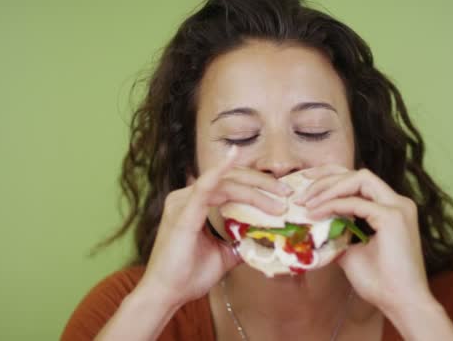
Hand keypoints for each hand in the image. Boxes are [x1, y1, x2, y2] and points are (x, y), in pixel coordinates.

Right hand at [137, 146, 291, 307]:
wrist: (165, 295)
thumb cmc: (188, 275)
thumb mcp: (224, 255)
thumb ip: (240, 242)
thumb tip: (264, 239)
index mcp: (195, 203)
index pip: (230, 184)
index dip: (258, 185)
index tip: (282, 196)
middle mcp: (187, 197)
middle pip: (231, 178)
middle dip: (262, 184)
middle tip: (286, 194)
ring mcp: (183, 203)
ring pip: (227, 184)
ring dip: (256, 191)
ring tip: (278, 201)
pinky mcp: (183, 213)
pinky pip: (204, 188)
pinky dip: (219, 172)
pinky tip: (233, 158)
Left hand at [296, 165, 433, 312]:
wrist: (402, 304)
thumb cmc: (381, 283)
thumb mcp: (351, 253)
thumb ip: (339, 234)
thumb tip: (314, 227)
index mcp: (391, 209)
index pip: (359, 182)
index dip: (331, 182)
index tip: (306, 195)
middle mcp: (398, 202)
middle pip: (358, 174)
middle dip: (326, 178)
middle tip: (301, 194)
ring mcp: (397, 207)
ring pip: (360, 178)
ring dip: (330, 187)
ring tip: (307, 202)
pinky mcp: (392, 217)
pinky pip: (355, 202)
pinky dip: (333, 204)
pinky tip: (316, 213)